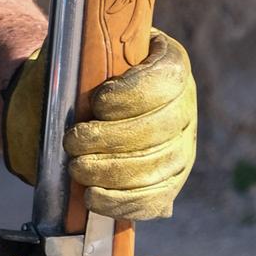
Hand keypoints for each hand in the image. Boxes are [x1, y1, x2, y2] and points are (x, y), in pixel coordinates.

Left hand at [2, 28, 196, 220]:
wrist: (71, 108)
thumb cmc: (74, 75)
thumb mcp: (77, 53)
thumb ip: (82, 55)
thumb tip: (74, 78)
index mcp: (168, 62)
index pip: (168, 77)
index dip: (134, 95)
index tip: (98, 103)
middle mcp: (184, 104)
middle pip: (162, 127)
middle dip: (113, 139)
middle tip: (73, 142)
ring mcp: (182, 145)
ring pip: (160, 165)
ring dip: (113, 172)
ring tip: (77, 168)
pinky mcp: (169, 180)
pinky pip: (156, 198)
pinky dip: (122, 202)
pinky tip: (92, 197)